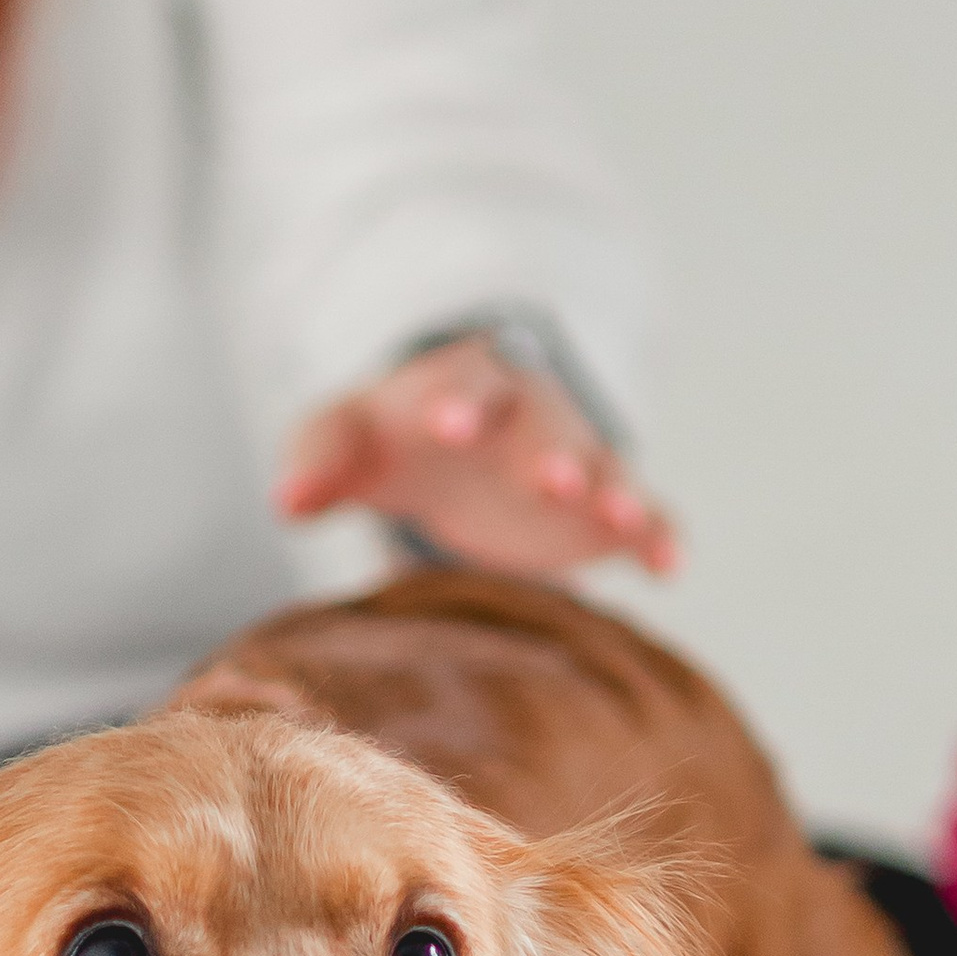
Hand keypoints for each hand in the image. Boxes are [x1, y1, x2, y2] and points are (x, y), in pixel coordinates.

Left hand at [274, 334, 679, 581]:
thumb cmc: (388, 439)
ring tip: (624, 520)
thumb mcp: (342, 438)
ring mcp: (572, 460)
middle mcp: (527, 415)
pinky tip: (669, 568)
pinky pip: (644, 515)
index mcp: (460, 387)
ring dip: (613, 490)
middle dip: (551, 451)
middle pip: (545, 426)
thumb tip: (287, 503)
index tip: (449, 429)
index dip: (457, 404)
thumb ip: (316, 460)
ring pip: (603, 467)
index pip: (461, 387)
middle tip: (556, 481)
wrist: (450, 437)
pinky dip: (659, 536)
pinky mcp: (601, 509)